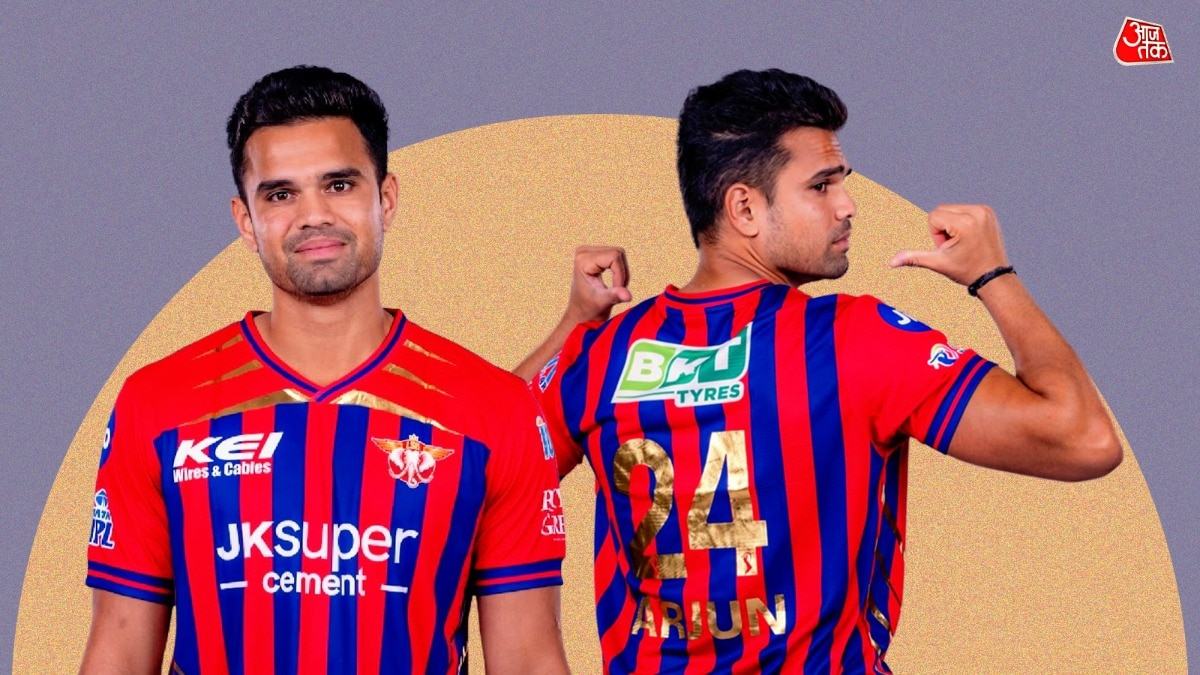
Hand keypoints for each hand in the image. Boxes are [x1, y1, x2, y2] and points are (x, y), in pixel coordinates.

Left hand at [562, 245, 631, 324]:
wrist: (581, 312)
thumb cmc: (589, 309)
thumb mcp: (602, 302)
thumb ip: (614, 296)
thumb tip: (628, 296)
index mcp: (582, 260)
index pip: (614, 256)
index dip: (620, 274)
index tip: (617, 290)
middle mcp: (584, 252)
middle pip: (618, 253)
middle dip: (622, 273)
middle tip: (618, 290)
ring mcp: (588, 251)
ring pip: (619, 254)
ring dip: (622, 272)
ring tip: (616, 288)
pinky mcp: (594, 254)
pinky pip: (616, 256)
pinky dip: (619, 270)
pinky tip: (613, 282)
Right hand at [889, 204, 1010, 285]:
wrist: (993, 276)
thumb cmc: (967, 271)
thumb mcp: (938, 263)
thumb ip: (913, 258)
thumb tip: (891, 262)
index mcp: (965, 223)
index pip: (934, 216)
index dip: (936, 235)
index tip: (950, 248)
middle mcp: (977, 213)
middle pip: (942, 210)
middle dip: (944, 229)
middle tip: (957, 246)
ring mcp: (985, 211)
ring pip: (952, 209)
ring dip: (952, 226)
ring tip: (964, 242)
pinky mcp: (988, 212)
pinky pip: (964, 210)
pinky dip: (962, 222)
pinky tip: (971, 237)